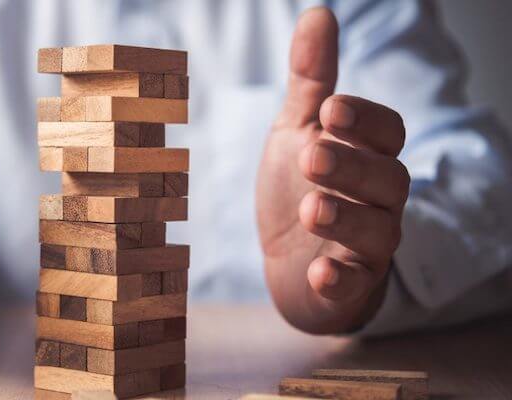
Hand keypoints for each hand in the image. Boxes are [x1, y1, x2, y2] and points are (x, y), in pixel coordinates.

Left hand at [257, 8, 408, 333]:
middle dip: (352, 166)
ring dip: (346, 217)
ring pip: (378, 232)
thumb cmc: (297, 188)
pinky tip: (319, 272)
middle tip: (311, 154)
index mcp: (368, 157)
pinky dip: (340, 279)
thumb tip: (318, 13)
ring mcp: (367, 247)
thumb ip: (310, 82)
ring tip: (312, 205)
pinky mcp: (348, 286)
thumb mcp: (296, 132)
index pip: (388, 133)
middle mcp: (378, 201)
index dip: (365, 120)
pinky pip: (356, 285)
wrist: (286, 261)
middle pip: (389, 179)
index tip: (330, 109)